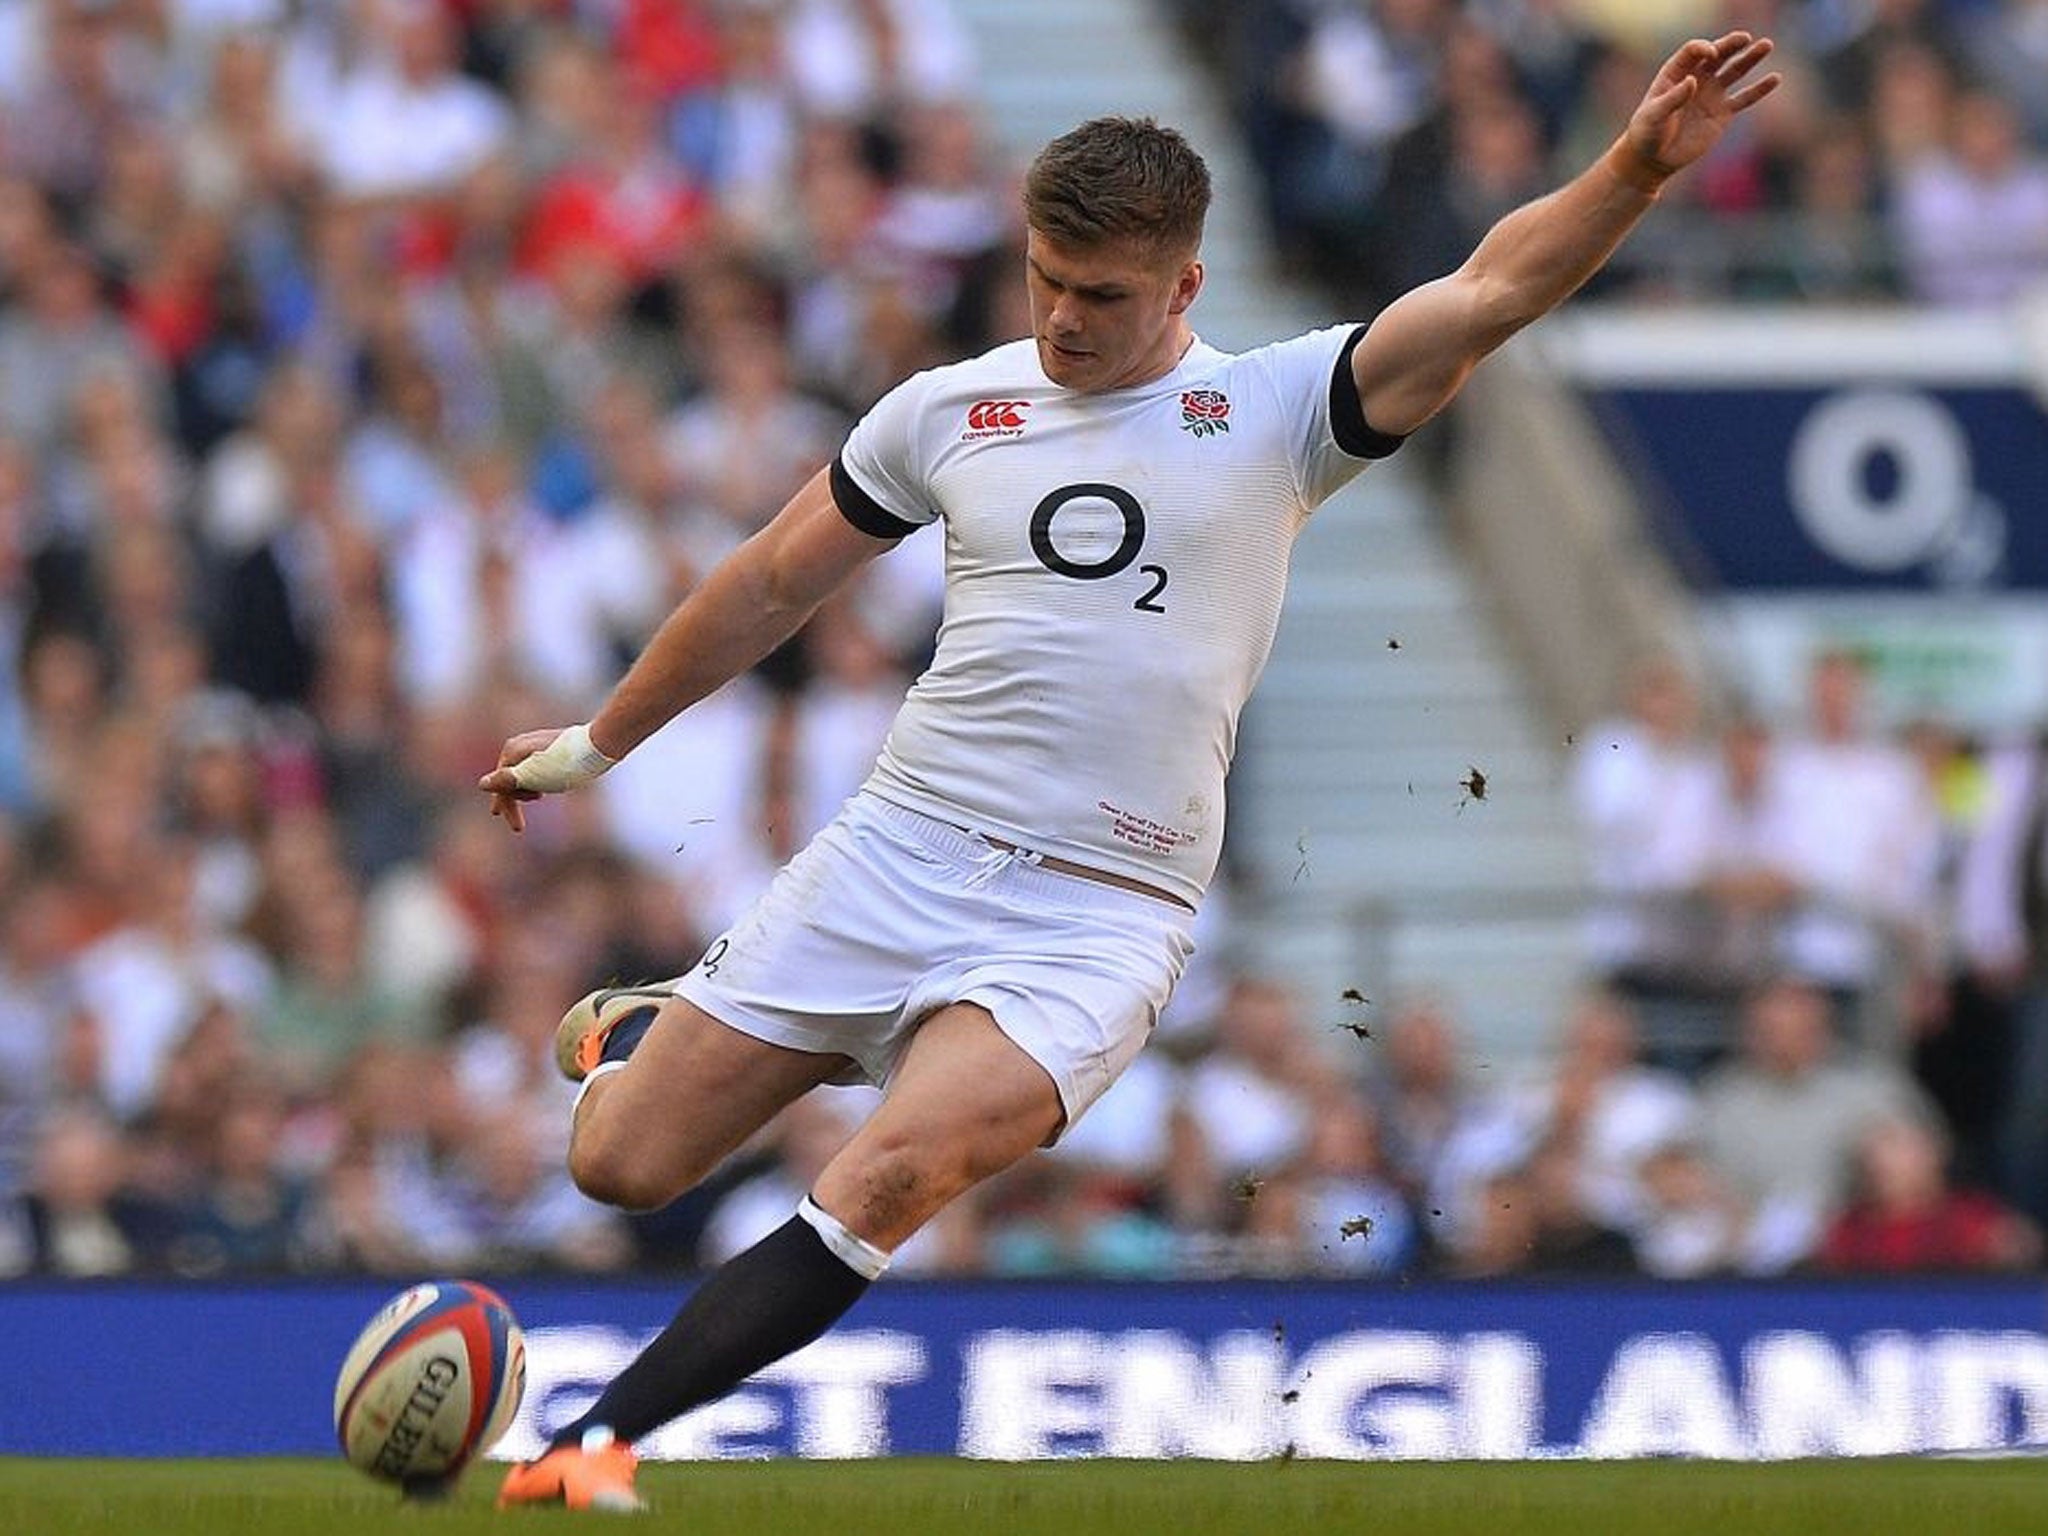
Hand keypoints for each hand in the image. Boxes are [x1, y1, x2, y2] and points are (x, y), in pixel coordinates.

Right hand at [477, 724, 615, 832]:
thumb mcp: (533, 775)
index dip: (507, 807)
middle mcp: (520, 745)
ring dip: (527, 791)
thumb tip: (482, 784)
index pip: (501, 785)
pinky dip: (537, 781)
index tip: (519, 829)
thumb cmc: (564, 763)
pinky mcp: (551, 748)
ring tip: (539, 798)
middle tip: (517, 826)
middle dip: (513, 801)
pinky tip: (544, 788)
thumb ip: (507, 780)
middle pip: (509, 779)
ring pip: (524, 774)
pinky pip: (536, 768)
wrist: (596, 745)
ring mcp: (536, 745)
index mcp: (512, 751)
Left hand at [1625, 31, 1780, 177]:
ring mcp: (1711, 94)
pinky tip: (1775, 79)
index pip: (1694, 51)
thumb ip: (1672, 98)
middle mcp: (1697, 78)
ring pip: (1735, 71)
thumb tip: (1693, 81)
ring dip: (1750, 58)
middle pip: (1718, 55)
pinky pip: (1744, 98)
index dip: (1704, 48)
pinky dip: (1759, 89)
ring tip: (1766, 45)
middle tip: (1746, 38)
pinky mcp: (1722, 113)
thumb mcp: (1653, 115)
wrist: (1653, 159)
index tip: (1711, 54)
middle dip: (1731, 45)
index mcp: (1676, 73)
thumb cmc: (1647, 134)